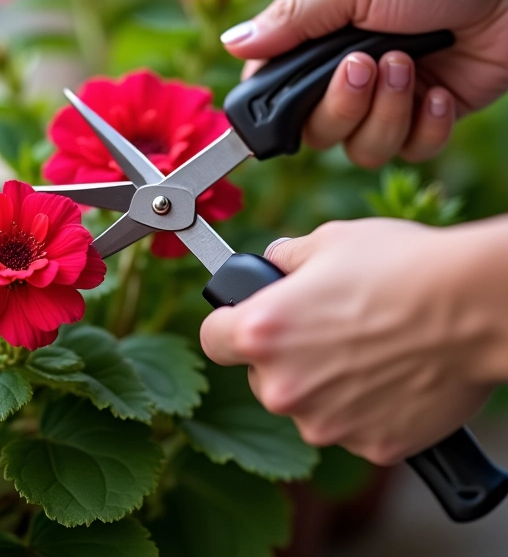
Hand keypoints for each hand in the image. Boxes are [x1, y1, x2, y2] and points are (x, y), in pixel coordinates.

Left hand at [199, 218, 506, 463]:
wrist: (473, 306)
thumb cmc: (400, 266)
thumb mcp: (328, 240)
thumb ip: (286, 258)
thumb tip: (274, 262)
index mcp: (262, 333)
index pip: (214, 338)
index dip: (228, 325)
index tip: (244, 321)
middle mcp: (284, 387)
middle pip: (262, 376)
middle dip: (284, 356)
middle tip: (324, 329)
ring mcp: (327, 424)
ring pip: (307, 405)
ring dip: (323, 384)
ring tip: (365, 348)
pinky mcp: (371, 446)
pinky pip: (352, 425)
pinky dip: (364, 407)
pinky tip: (390, 374)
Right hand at [221, 0, 507, 166]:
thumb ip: (291, 18)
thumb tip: (232, 43)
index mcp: (318, 34)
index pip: (273, 89)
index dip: (273, 109)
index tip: (284, 109)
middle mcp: (346, 71)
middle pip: (315, 131)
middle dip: (342, 106)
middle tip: (367, 64)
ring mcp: (388, 96)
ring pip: (361, 149)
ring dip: (386, 114)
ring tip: (412, 66)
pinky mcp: (428, 115)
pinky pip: (410, 150)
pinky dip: (425, 125)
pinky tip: (441, 90)